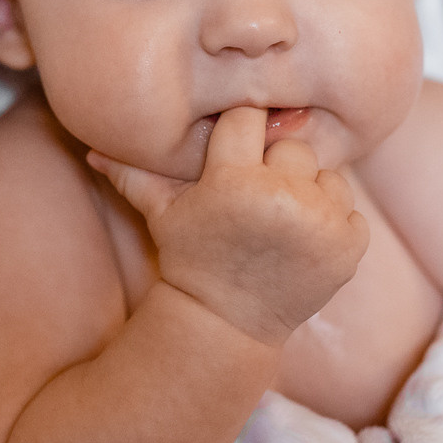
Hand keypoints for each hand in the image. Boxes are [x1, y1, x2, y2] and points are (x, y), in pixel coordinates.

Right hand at [88, 107, 369, 345]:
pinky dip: (334, 223)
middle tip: (259, 199)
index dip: (242, 136)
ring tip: (281, 223)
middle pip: (293, 146)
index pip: (249, 118)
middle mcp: (281, 199)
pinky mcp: (349, 247)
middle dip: (277, 167)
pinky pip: (351, 209)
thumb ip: (134, 175)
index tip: (237, 156)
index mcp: (234, 183)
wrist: (227, 324)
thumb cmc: (193, 260)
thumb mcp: (163, 216)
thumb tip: (92, 148)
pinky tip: (304, 244)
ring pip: (327, 174)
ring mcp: (321, 225)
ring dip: (310, 193)